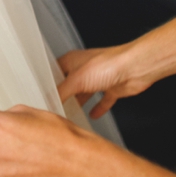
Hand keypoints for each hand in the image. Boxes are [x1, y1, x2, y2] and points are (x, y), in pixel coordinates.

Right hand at [57, 17, 175, 117]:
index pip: (54, 72)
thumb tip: (48, 101)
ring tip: (69, 114)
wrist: (135, 68)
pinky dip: (98, 108)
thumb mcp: (77, 80)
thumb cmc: (107, 65)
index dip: (47, 83)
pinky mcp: (111, 88)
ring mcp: (98, 79)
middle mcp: (83, 69)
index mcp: (72, 61)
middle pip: (69, 84)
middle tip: (53, 108)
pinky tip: (93, 116)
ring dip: (79, 102)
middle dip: (62, 95)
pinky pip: (103, 100)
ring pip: (85, 93)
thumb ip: (61, 92)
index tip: (40, 96)